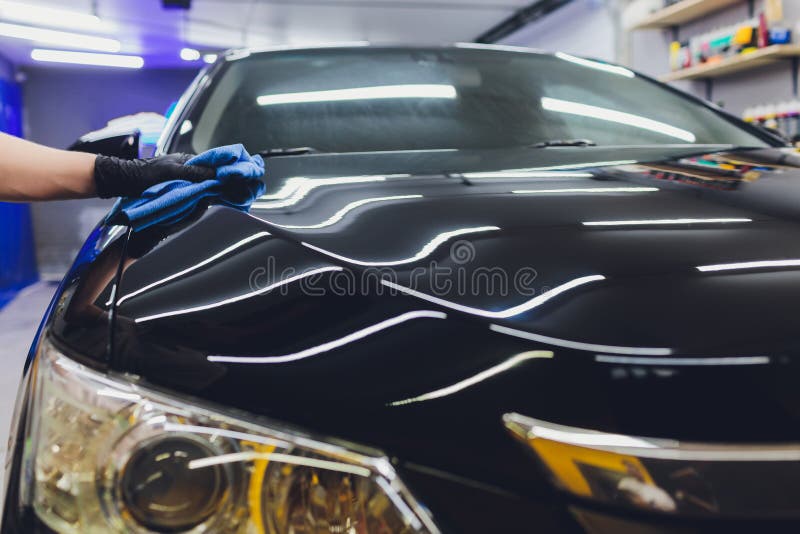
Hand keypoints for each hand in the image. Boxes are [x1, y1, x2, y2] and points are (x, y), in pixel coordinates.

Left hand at [94, 153, 216, 198]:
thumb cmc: (144, 174)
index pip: (211, 165)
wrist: (123, 180)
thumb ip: (193, 172)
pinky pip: (191, 192)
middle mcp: (186, 167)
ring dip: (207, 191)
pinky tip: (202, 202)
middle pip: (207, 176)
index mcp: (187, 160)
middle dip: (216, 184)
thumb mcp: (171, 172)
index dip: (222, 173)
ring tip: (217, 199)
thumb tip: (215, 175)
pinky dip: (198, 196)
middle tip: (228, 194)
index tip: (233, 182)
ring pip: (200, 185)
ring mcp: (180, 178)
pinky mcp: (175, 188)